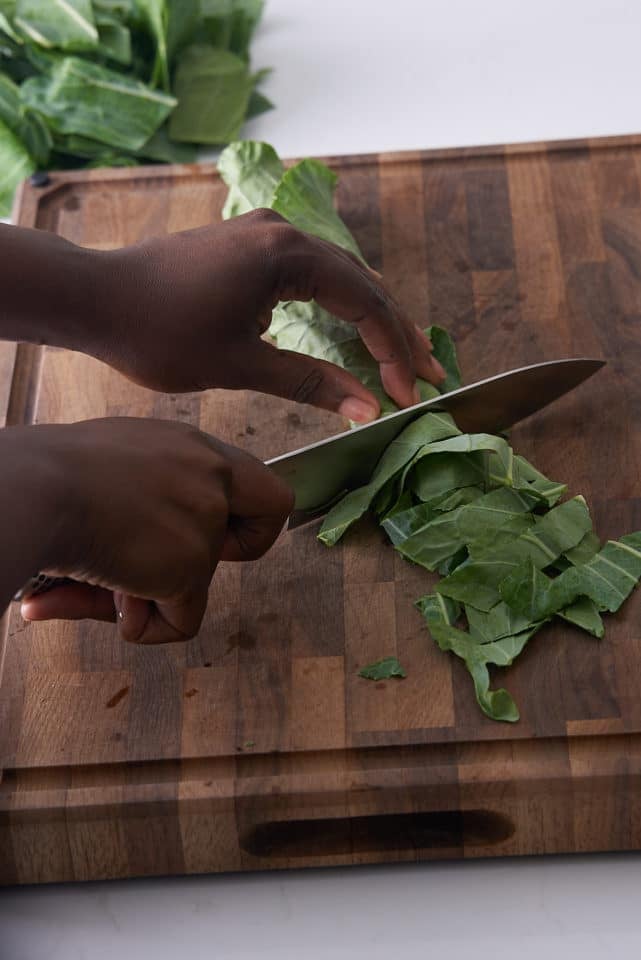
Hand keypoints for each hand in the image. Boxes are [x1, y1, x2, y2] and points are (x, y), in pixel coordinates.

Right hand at [17, 418, 292, 642]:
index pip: (255, 477)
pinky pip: (180, 622)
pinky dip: (143, 624)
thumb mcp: (110, 468)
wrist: (35, 490)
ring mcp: (205, 521)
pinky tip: (103, 597)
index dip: (238, 515)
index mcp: (189, 447)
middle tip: (175, 557)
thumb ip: (141, 501)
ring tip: (91, 576)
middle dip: (234, 550)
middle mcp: (209, 476)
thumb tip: (127, 556)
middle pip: (269, 517)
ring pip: (195, 583)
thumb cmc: (48, 473)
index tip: (204, 531)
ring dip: (145, 593)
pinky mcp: (190, 567)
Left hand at [90, 210, 445, 420]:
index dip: (394, 353)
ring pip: (338, 277)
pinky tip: (348, 330)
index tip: (410, 394)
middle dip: (395, 334)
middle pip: (361, 285)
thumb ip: (311, 382)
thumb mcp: (242, 365)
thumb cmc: (161, 334)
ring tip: (401, 357)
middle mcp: (283, 231)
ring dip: (368, 318)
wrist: (95, 299)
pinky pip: (310, 273)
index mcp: (288, 254)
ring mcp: (264, 232)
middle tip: (429, 374)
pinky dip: (336, 305)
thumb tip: (369, 408)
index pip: (365, 305)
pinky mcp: (248, 244)